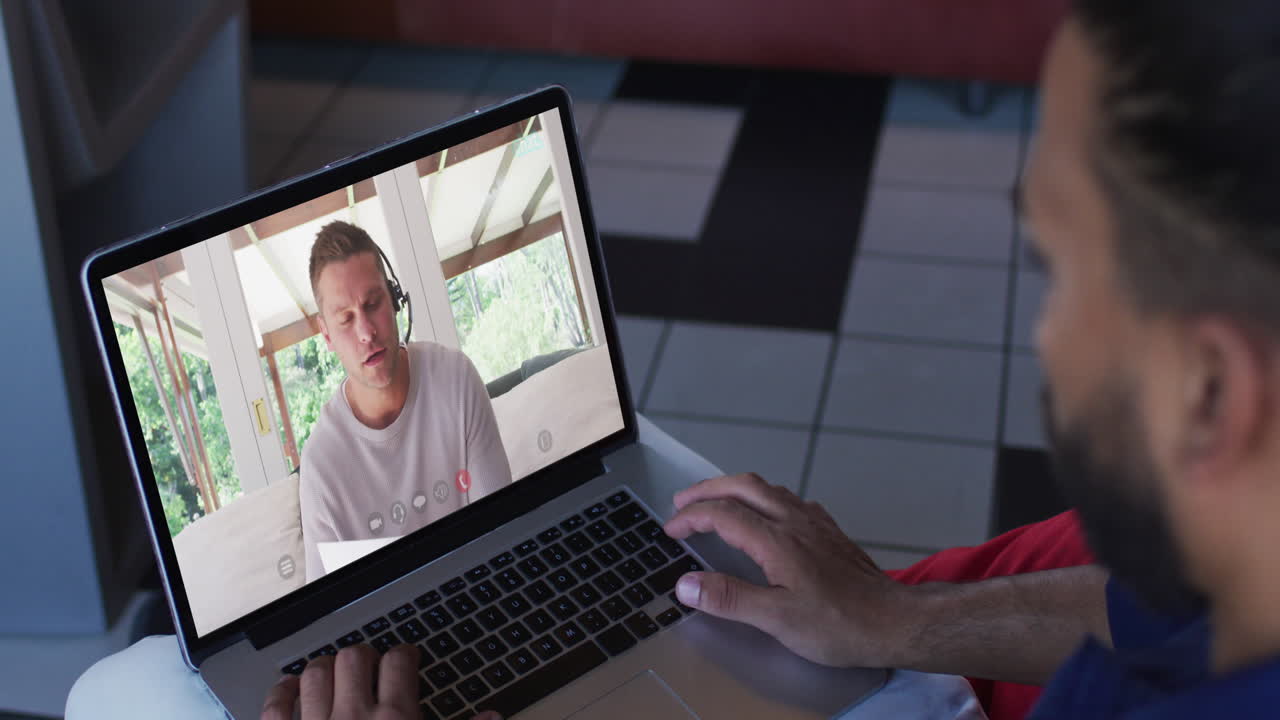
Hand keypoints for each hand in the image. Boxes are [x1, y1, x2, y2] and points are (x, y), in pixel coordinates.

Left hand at [260, 643, 500, 719]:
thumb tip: (492, 718)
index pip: (399, 662)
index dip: (405, 654)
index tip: (406, 657)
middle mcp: (354, 718)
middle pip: (355, 658)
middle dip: (364, 656)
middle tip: (371, 665)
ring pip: (315, 674)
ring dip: (324, 668)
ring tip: (334, 672)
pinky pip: (275, 707)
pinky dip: (281, 693)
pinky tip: (291, 691)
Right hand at [664, 473, 917, 668]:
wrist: (894, 621)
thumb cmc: (839, 624)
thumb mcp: (777, 619)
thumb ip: (730, 598)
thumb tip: (686, 584)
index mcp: (777, 541)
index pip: (722, 514)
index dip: (691, 518)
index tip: (671, 529)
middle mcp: (795, 522)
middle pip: (743, 487)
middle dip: (708, 489)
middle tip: (683, 502)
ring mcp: (815, 523)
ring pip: (768, 488)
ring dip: (735, 489)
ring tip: (716, 501)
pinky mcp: (829, 531)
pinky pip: (790, 499)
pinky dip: (765, 498)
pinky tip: (767, 514)